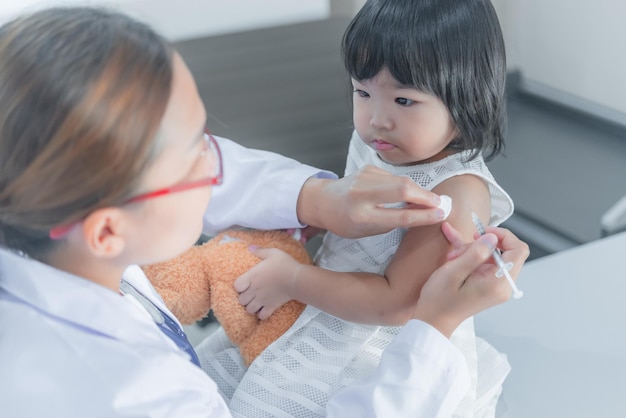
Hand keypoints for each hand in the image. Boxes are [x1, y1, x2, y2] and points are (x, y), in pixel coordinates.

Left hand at [234, 247, 301, 319]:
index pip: (236, 286)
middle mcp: (255, 290)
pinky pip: (262, 316)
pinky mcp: (271, 307)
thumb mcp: (273, 253)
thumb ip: (260, 251)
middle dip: (244, 297)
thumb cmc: (285, 264)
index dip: (239, 285)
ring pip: (249, 309)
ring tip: (256, 302)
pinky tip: (264, 308)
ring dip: (251, 306)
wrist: (296, 279)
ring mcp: (262, 300)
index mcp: (252, 276)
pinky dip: (261, 314)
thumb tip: (250, 247)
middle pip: (241, 300)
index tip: (245, 283)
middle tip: (251, 293)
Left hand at [297, 165, 444, 238]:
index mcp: (361, 217)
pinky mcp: (368, 168)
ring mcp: (364, 178)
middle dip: (426, 196)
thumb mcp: (367, 230)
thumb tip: (426, 211)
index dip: (424, 215)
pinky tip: (407, 192)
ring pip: (401, 180)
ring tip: (429, 200)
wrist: (324, 201)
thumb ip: (394, 221)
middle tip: (441, 203)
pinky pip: (394, 177)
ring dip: (419, 190)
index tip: (440, 214)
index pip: (399, 216)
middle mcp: (361, 195)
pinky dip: (404, 185)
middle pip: (403, 190)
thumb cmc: (346, 221)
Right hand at [412, 222, 528, 337]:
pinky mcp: (487, 285)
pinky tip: (454, 248)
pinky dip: (470, 255)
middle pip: (505, 251)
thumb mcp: (453, 273)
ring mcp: (495, 286)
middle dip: (482, 244)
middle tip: (460, 248)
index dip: (503, 236)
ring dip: (472, 250)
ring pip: (492, 255)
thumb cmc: (440, 300)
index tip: (483, 233)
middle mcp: (501, 285)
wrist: (433, 320)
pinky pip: (484, 263)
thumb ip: (475, 253)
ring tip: (453, 256)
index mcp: (498, 283)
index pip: (518, 250)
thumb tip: (492, 238)